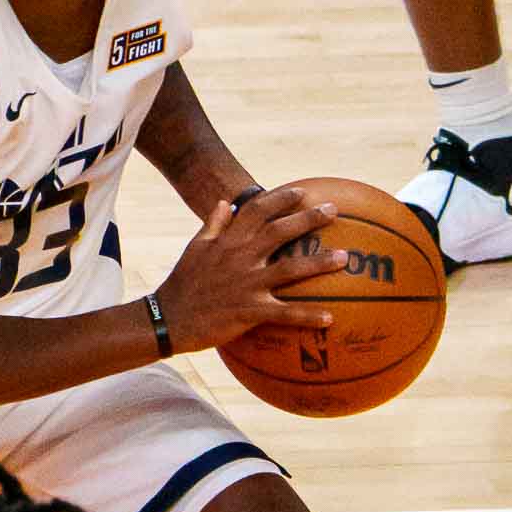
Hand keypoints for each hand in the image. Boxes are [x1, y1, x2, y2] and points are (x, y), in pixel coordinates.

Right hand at [154, 183, 348, 353]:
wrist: (168, 320)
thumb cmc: (182, 284)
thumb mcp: (194, 248)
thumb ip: (212, 225)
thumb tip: (224, 202)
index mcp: (227, 242)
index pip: (256, 211)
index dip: (280, 198)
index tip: (302, 191)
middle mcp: (239, 258)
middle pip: (279, 232)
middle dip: (308, 218)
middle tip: (334, 210)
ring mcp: (246, 284)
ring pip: (290, 269)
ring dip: (319, 263)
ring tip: (344, 258)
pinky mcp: (248, 311)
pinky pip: (284, 313)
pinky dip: (307, 316)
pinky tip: (330, 318)